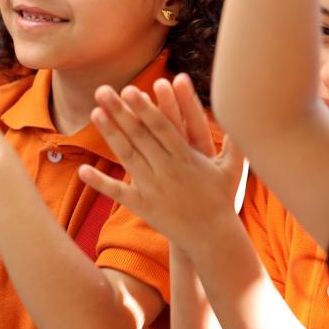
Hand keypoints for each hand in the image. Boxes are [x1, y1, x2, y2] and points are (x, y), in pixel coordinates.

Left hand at [78, 74, 245, 256]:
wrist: (213, 238)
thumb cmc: (221, 199)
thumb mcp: (232, 169)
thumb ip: (236, 141)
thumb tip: (245, 114)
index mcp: (187, 158)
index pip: (162, 128)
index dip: (145, 108)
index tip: (131, 89)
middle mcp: (168, 170)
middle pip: (140, 136)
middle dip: (121, 112)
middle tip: (103, 90)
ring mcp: (154, 188)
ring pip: (128, 157)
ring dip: (110, 134)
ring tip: (94, 112)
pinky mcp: (144, 206)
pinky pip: (119, 193)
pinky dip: (101, 183)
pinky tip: (83, 170)